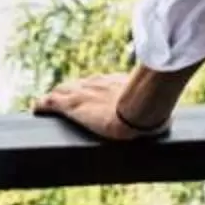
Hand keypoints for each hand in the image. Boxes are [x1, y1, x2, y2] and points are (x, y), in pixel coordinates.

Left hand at [34, 73, 169, 144]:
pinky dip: (42, 105)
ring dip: (56, 97)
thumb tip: (169, 122)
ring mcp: (82, 94)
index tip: (90, 95)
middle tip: (65, 99)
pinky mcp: (71, 106)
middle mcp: (96, 84)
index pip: (98, 83)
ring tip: (49, 104)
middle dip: (71, 91)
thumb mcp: (153, 106)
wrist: (138, 109)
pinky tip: (36, 109)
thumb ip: (156, 111)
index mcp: (114, 83)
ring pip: (62, 92)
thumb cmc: (151, 109)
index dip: (91, 89)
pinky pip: (50, 102)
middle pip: (78, 85)